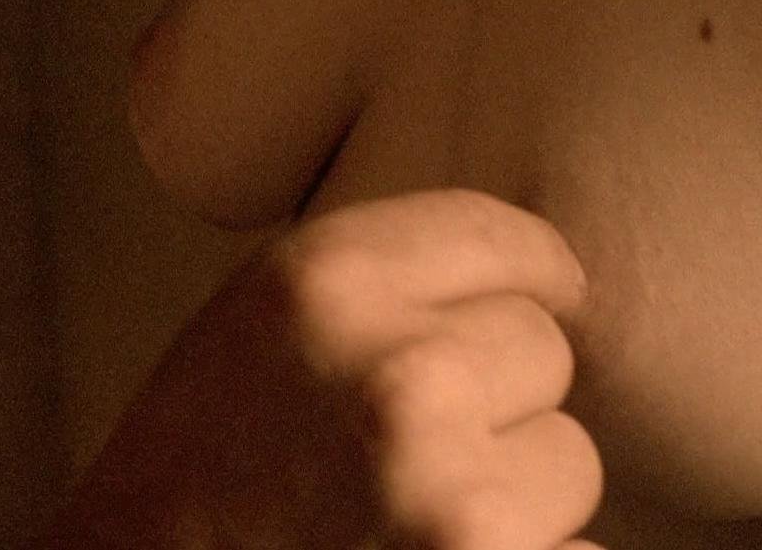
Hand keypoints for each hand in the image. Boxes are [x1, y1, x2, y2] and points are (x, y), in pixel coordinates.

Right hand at [44, 188, 604, 549]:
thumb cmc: (192, 481)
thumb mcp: (258, 328)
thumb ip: (380, 286)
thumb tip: (540, 272)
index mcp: (328, 284)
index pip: (509, 242)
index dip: (532, 277)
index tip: (544, 297)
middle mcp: (401, 377)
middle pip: (544, 351)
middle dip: (498, 402)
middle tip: (403, 455)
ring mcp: (452, 496)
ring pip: (569, 460)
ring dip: (515, 495)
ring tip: (407, 518)